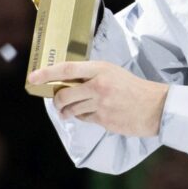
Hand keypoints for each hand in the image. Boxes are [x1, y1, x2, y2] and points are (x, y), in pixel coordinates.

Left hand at [29, 61, 169, 136]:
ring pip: (71, 109)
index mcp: (101, 69)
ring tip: (69, 111)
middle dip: (56, 100)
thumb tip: (66, 82)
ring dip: (66, 112)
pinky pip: (83, 119)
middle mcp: (99, 85)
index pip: (67, 69)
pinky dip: (82, 118)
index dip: (46, 73)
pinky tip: (90, 114)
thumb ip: (92, 75)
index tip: (32, 77)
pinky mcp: (104, 119)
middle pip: (64, 94)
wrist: (155, 106)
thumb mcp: (113, 73)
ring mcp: (101, 104)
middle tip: (57, 101)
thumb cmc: (134, 88)